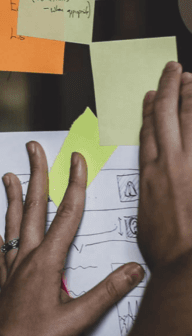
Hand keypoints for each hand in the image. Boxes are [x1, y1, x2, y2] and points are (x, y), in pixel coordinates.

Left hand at [0, 142, 143, 335]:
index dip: (73, 184)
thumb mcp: (78, 318)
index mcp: (47, 261)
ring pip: (14, 223)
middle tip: (33, 148)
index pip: (66, 215)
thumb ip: (107, 292)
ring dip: (13, 197)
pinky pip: (0, 252)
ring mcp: (14, 266)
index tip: (76, 159)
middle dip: (36, 175)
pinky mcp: (6, 280)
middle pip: (33, 207)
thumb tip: (135, 269)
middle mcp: (28, 256)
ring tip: (9, 175)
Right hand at [138, 62, 191, 269]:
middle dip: (171, 89)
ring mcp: (190, 166)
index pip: (149, 131)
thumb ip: (157, 197)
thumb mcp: (150, 219)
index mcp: (150, 174)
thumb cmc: (169, 249)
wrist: (190, 266)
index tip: (152, 94)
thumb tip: (162, 190)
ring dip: (191, 96)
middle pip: (168, 116)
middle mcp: (169, 164)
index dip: (151, 108)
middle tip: (175, 70)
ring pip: (189, 120)